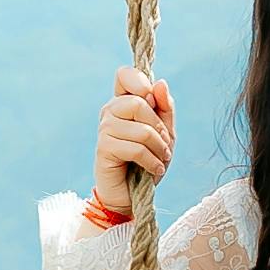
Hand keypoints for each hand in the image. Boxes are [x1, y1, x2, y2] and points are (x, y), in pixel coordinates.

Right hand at [90, 72, 176, 214]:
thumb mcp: (165, 134)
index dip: (141, 83)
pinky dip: (152, 161)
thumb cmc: (148, 162)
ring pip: (141, 128)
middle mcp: (110, 111)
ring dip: (158, 147)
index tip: (152, 102)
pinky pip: (135, 148)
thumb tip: (160, 83)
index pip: (124, 74)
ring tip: (160, 159)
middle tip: (164, 145)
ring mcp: (104, 129)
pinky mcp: (104, 149)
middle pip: (138, 103)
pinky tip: (154, 170)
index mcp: (123, 102)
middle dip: (159, 127)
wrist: (132, 196)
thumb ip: (165, 109)